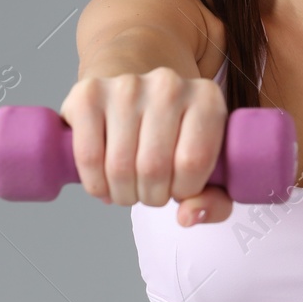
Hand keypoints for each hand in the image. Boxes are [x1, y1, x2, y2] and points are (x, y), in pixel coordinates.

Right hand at [57, 67, 233, 224]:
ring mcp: (126, 86)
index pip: (193, 162)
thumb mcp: (209, 167)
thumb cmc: (176, 139)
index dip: (183, 190)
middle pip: (154, 168)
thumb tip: (187, 216)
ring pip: (119, 167)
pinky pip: (88, 157)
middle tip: (150, 191)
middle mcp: (167, 84)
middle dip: (151, 196)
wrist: (138, 97)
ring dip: (123, 194)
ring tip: (129, 188)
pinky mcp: (88, 94)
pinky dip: (95, 184)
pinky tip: (104, 183)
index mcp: (206, 98)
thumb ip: (214, 201)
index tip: (179, 188)